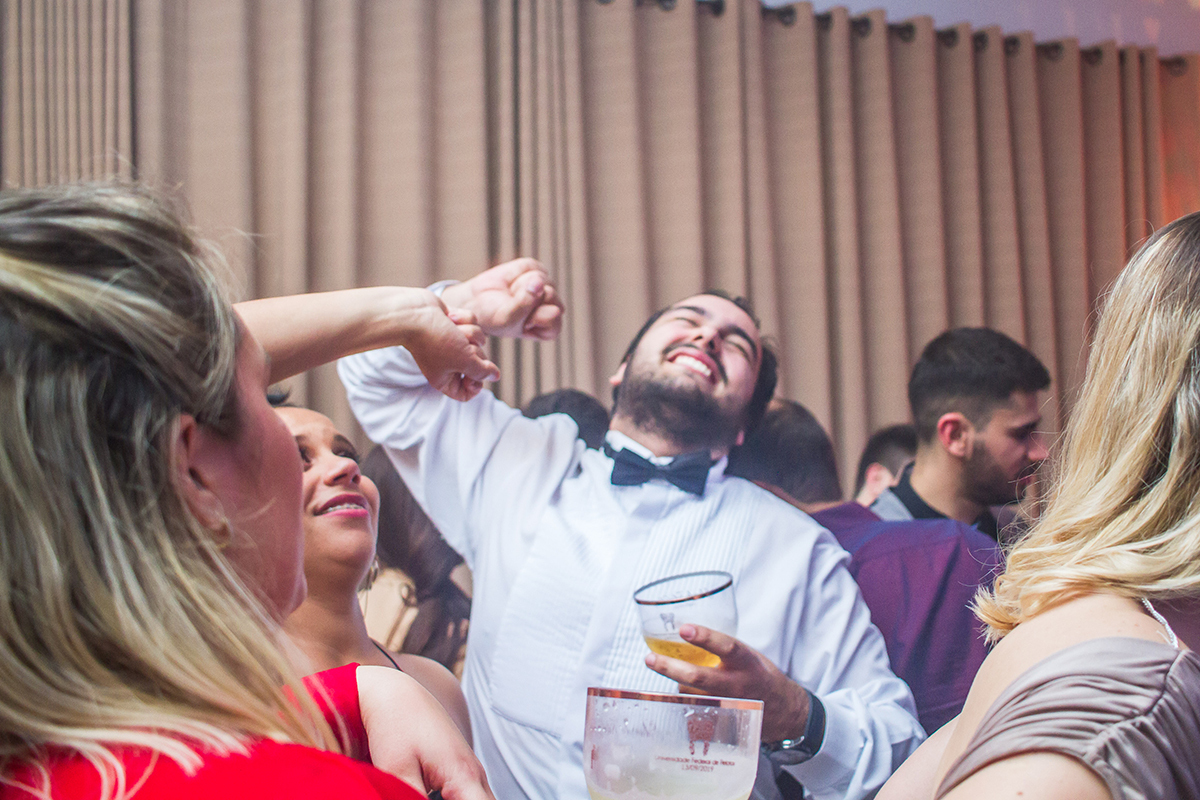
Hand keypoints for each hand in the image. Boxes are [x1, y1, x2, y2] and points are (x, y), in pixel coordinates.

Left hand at [357, 665, 494, 799]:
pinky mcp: (459, 769)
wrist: (393, 692)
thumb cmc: (394, 726)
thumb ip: (409, 799)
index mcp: (464, 776)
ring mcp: (469, 770)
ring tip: (434, 794)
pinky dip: (462, 799)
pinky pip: (471, 795)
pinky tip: (440, 796)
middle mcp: (474, 774)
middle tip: (437, 799)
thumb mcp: (398, 771)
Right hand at [402, 301, 499, 401]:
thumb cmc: (436, 340)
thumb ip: (482, 370)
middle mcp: (448, 363)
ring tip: (452, 329)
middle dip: (474, 351)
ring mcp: (451, 343)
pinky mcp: (453, 324)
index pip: (466, 393)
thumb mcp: (464, 360)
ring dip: (469, 332)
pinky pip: (473, 323)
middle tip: (461, 345)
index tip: (475, 374)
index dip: (476, 385)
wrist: (414, 313)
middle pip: (479, 363)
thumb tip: (495, 376)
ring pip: (479, 340)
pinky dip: (464, 319)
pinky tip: (449, 317)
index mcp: (444, 379)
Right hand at [439, 258, 562, 339]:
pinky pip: (531, 266)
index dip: (533, 314)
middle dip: (526, 297)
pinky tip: (509, 282)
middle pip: (551, 294)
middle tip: (511, 304)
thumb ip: (524, 304)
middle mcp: (552, 306)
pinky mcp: (536, 270)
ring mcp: (545, 287)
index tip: (518, 320)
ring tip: (510, 294)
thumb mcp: (507, 319)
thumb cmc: (493, 317)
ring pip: (541, 279)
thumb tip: (538, 281)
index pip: (554, 316)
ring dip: (519, 286)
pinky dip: (516, 272)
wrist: (476, 302)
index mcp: (550, 327)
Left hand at [644, 624, 810, 741]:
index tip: (684, 628)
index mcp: (747, 662)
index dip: (705, 637)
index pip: (727, 646)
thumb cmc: (760, 675)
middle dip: (670, 668)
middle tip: (650, 658)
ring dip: (676, 681)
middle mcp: (737, 685)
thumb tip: (683, 632)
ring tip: (669, 667)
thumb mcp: (748, 655)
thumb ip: (722, 647)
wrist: (783, 711)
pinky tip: (685, 688)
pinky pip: (694, 706)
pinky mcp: (721, 720)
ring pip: (690, 693)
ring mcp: (727, 705)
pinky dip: (685, 695)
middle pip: (699, 678)